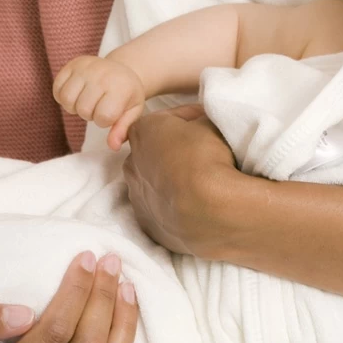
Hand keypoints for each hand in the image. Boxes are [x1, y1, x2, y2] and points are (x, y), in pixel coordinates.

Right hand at [53, 55, 145, 149]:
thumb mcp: (132, 111)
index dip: (104, 120)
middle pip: (83, 109)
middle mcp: (102, 74)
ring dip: (75, 107)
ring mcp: (86, 67)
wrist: (122, 70)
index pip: (103, 116)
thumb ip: (123, 129)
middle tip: (98, 106)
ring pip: (67, 99)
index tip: (111, 112)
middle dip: (89, 114)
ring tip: (86, 101)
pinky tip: (77, 94)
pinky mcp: (71, 65)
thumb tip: (113, 147)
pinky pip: (57, 89)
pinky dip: (63, 97)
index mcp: (120, 87)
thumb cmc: (126, 94)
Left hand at [124, 106, 238, 259]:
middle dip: (175, 149)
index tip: (207, 121)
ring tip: (201, 182)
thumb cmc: (208, 157)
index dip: (190, 117)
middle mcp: (131, 163)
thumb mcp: (210, 123)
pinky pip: (160, 209)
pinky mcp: (148, 225)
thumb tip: (202, 124)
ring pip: (154, 182)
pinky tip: (195, 204)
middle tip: (203, 152)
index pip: (167, 117)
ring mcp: (137, 197)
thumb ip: (200, 119)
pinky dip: (174, 205)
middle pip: (155, 151)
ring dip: (172, 179)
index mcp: (143, 132)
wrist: (211, 207)